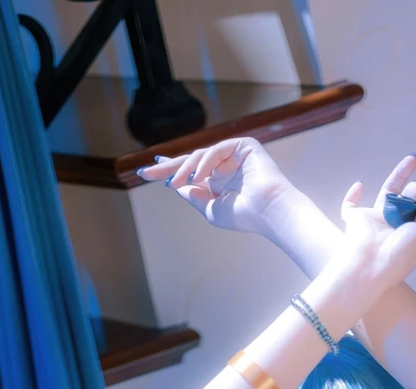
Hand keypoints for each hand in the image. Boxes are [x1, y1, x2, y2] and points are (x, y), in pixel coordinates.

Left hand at [139, 136, 292, 233]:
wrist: (268, 212)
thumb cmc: (244, 215)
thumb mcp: (210, 209)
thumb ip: (193, 196)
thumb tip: (177, 186)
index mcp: (217, 182)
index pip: (190, 172)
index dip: (169, 170)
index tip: (148, 172)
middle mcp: (224, 166)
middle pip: (190, 161)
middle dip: (168, 167)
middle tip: (146, 172)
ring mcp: (233, 154)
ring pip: (200, 156)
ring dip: (184, 169)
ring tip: (174, 183)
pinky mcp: (243, 145)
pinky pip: (215, 150)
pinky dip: (204, 163)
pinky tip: (197, 177)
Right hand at [336, 154, 415, 289]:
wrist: (373, 264)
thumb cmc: (401, 254)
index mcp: (410, 231)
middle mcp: (394, 224)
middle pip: (407, 195)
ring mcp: (375, 221)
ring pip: (387, 191)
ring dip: (400, 173)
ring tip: (413, 159)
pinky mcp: (355, 219)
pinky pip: (350, 205)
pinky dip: (353, 195)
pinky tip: (360, 185)